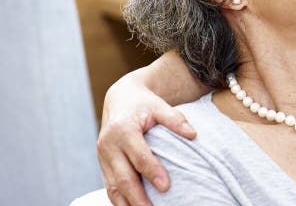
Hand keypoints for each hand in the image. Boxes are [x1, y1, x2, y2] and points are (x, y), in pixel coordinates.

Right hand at [97, 75, 196, 205]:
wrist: (119, 99)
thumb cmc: (143, 103)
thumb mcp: (159, 105)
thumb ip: (175, 119)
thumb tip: (193, 134)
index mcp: (123, 130)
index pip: (139, 156)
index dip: (152, 172)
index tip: (166, 186)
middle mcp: (108, 145)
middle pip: (123, 177)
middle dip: (137, 197)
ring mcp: (102, 157)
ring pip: (113, 186)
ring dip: (127, 203)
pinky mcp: (102, 164)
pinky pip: (109, 186)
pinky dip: (119, 200)